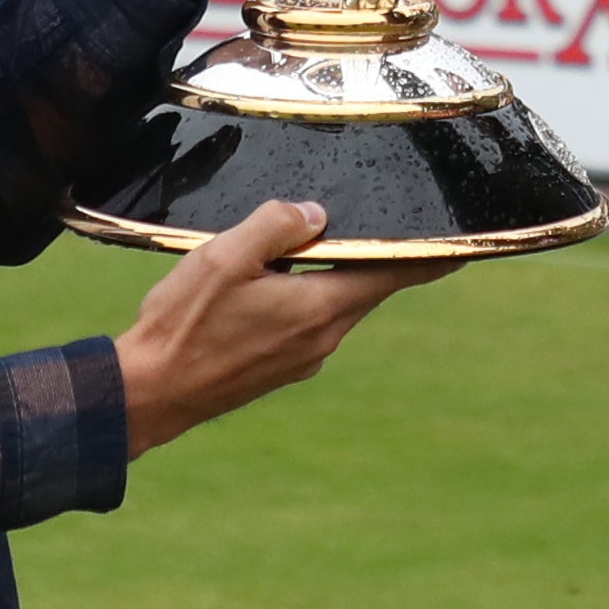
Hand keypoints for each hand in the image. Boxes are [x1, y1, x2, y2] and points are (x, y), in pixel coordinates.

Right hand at [114, 200, 449, 458]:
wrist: (148, 394)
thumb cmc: (183, 325)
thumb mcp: (226, 257)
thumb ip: (276, 225)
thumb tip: (315, 214)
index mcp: (318, 308)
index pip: (391, 276)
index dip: (429, 257)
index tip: (460, 245)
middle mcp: (321, 340)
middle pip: (362, 287)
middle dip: (367, 255)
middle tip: (367, 222)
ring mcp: (301, 360)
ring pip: (330, 303)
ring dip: (324, 274)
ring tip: (294, 244)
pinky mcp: (278, 368)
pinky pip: (305, 322)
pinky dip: (300, 296)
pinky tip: (263, 282)